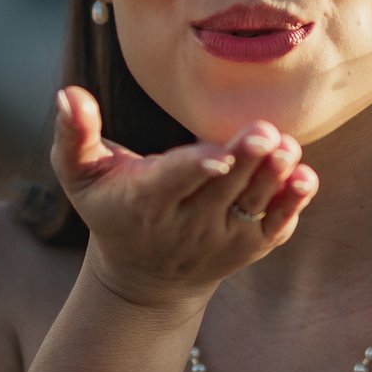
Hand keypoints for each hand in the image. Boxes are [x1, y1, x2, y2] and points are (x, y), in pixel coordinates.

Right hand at [49, 85, 317, 313]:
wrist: (145, 277)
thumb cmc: (110, 208)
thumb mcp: (80, 174)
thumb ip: (74, 133)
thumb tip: (68, 93)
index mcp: (145, 201)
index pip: (173, 182)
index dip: (196, 168)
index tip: (217, 152)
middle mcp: (186, 224)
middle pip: (221, 189)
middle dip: (244, 161)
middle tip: (266, 131)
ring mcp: (221, 239)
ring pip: (252, 205)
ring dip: (273, 177)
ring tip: (287, 147)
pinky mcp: (249, 246)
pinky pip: (275, 226)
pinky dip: (292, 205)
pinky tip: (304, 177)